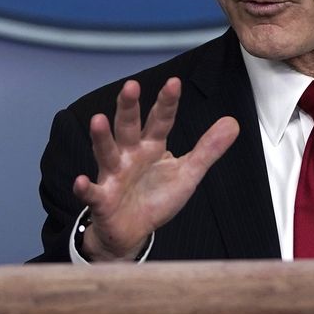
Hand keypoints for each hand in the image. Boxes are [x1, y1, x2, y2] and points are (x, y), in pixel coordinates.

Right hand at [72, 77, 238, 261]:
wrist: (132, 231)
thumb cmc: (156, 197)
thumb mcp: (187, 173)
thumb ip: (207, 149)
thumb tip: (233, 122)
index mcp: (151, 146)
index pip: (160, 120)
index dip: (166, 103)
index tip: (174, 82)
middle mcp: (129, 154)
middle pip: (127, 127)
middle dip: (128, 107)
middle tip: (131, 86)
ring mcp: (113, 175)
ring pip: (106, 152)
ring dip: (101, 137)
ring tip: (97, 120)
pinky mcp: (102, 199)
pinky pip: (93, 193)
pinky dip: (85, 188)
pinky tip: (81, 182)